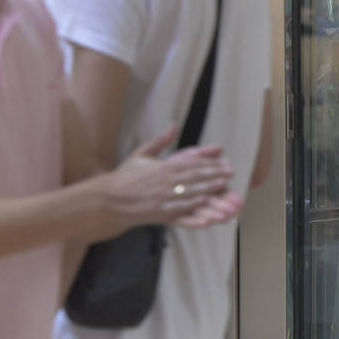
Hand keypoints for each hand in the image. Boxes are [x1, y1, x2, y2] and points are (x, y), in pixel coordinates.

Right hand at [98, 127, 234, 233]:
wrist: (108, 199)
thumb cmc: (125, 176)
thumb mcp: (141, 154)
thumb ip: (159, 141)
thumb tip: (173, 126)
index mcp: (161, 167)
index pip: (190, 164)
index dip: (209, 163)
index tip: (224, 161)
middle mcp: (164, 182)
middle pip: (194, 177)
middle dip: (214, 174)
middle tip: (230, 172)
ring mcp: (162, 198)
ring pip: (190, 192)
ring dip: (208, 188)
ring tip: (223, 185)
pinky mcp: (159, 213)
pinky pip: (179, 209)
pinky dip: (193, 205)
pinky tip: (205, 203)